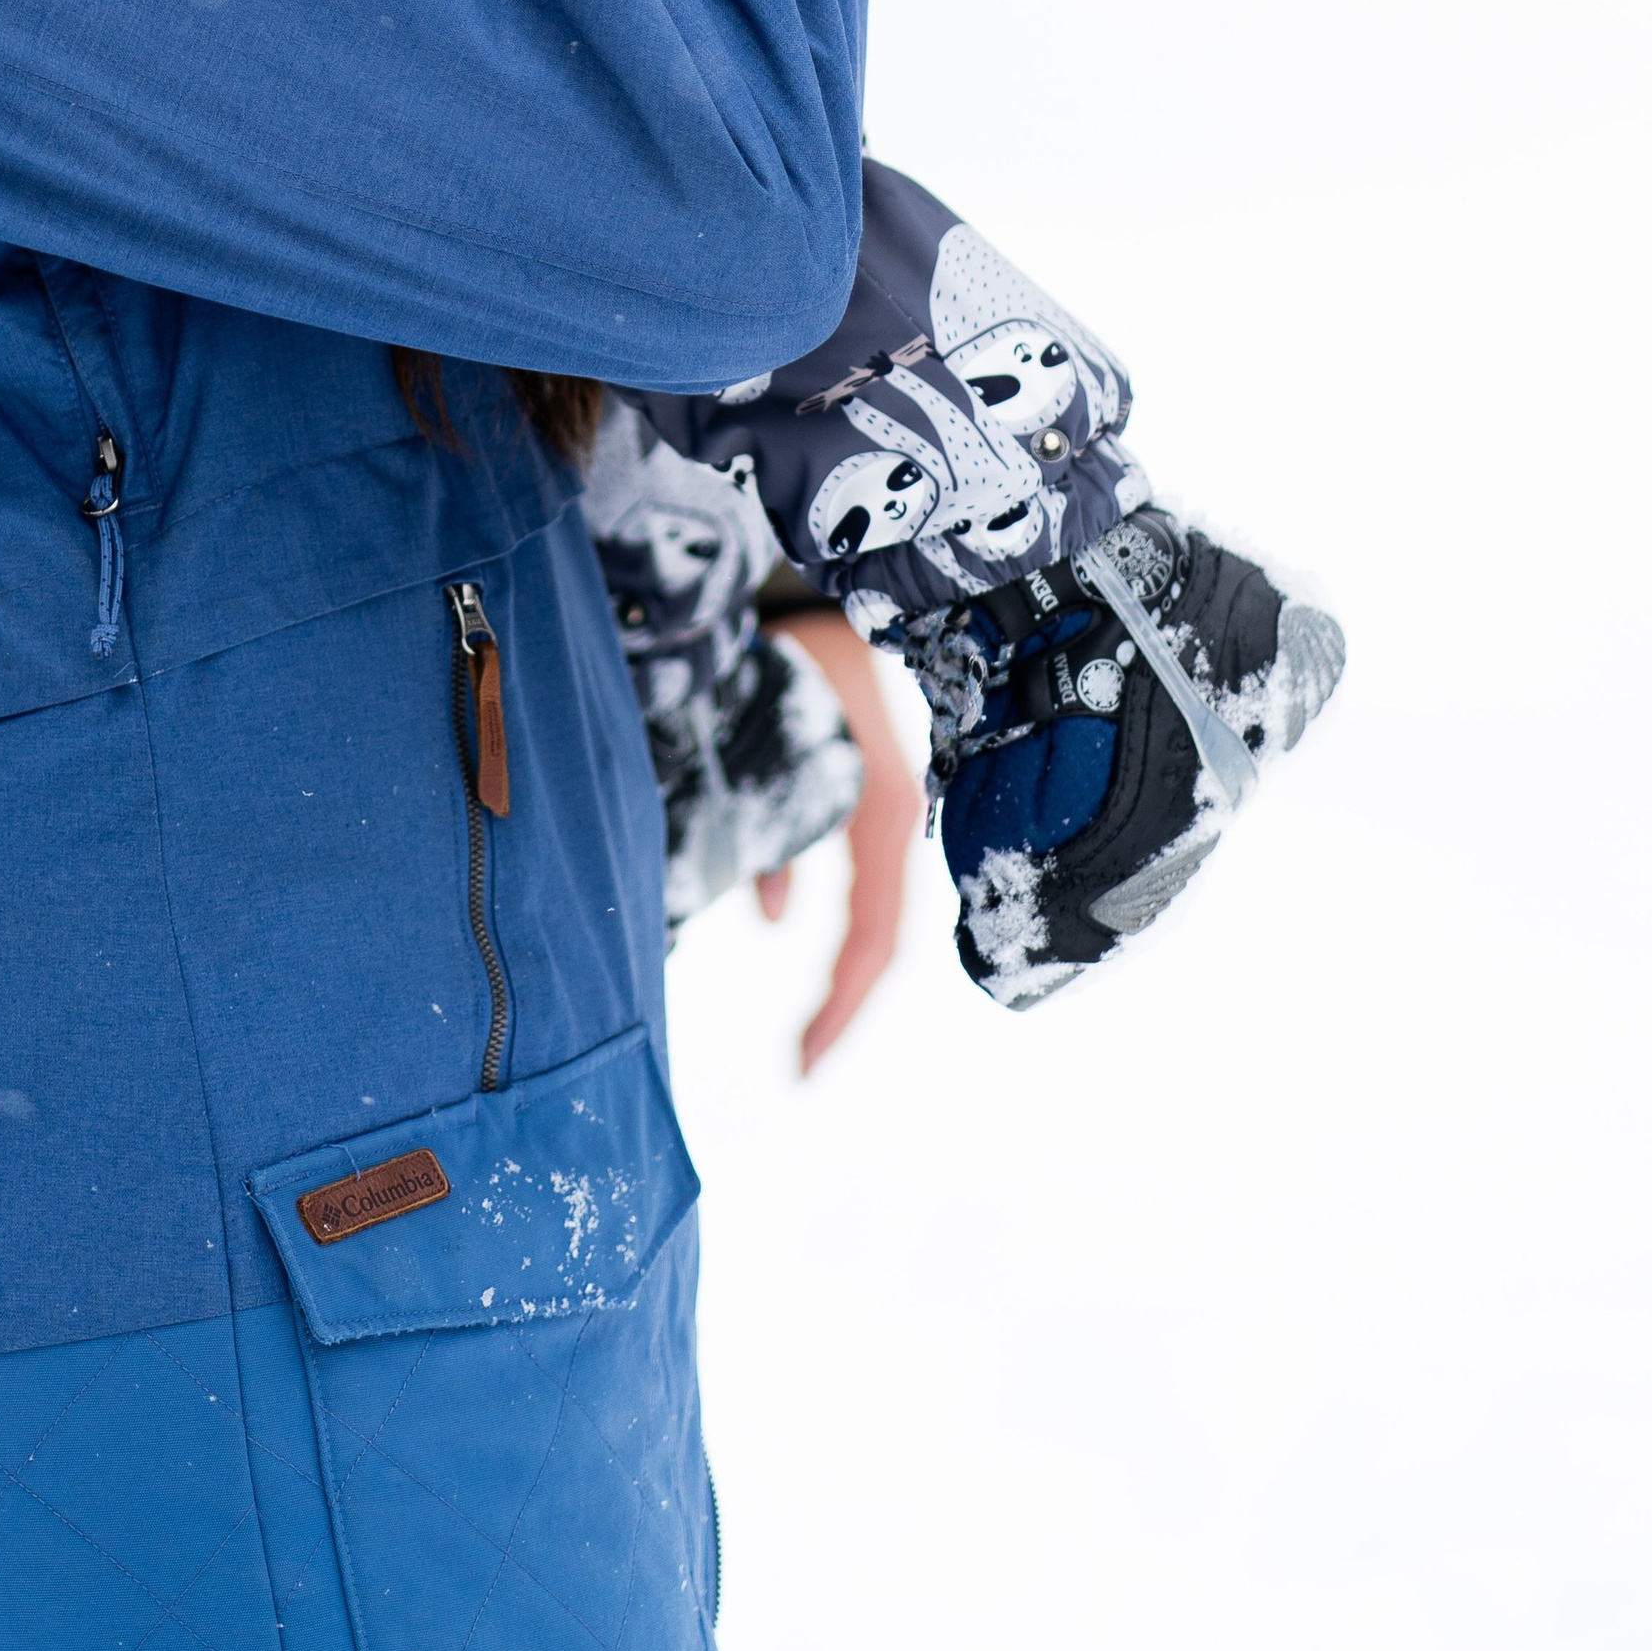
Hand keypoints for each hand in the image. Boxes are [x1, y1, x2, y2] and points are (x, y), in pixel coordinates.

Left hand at [753, 610, 920, 1072]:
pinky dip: (809, 901)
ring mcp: (875, 805)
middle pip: (876, 938)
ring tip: (802, 1031)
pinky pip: (842, 870)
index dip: (840, 1005)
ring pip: (862, 910)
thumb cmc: (799, 653)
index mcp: (883, 812)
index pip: (874, 937)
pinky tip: (766, 919)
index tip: (804, 1064)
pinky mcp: (854, 789)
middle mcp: (888, 817)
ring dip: (832, 968)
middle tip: (801, 1069)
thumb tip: (763, 917)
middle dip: (841, 1006)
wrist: (813, 582)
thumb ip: (766, 823)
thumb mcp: (783, 735)